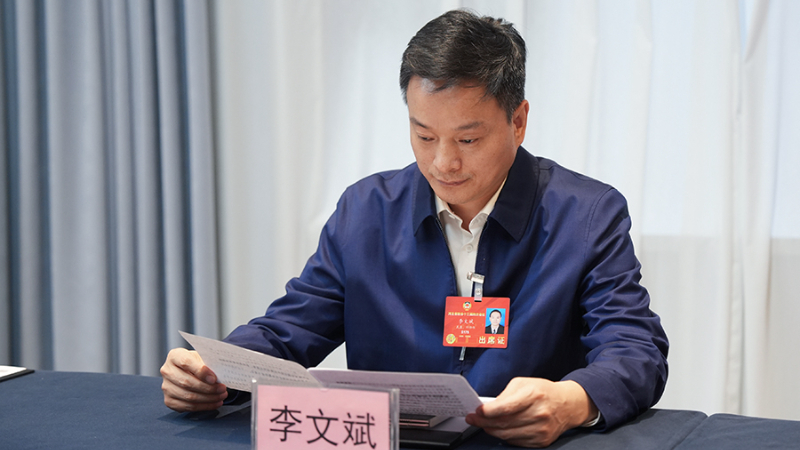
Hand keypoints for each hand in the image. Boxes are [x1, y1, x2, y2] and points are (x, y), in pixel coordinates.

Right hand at [160, 348, 227, 411]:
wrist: (188, 371)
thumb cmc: (197, 363)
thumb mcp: (202, 357)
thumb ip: (208, 364)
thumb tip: (219, 375)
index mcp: (174, 356)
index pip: (186, 363)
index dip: (201, 371)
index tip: (214, 378)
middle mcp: (167, 371)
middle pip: (187, 382)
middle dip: (208, 388)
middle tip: (222, 389)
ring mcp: (166, 387)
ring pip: (188, 397)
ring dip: (208, 399)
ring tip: (221, 396)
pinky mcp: (169, 400)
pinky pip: (187, 407)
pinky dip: (203, 406)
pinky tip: (214, 403)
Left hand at [465, 378, 597, 447]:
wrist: (567, 405)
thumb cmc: (543, 391)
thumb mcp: (523, 383)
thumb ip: (505, 395)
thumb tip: (488, 407)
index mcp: (533, 395)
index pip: (505, 407)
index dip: (488, 411)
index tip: (477, 411)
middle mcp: (539, 413)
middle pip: (504, 423)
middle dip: (484, 422)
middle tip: (473, 419)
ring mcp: (541, 429)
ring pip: (508, 435)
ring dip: (492, 430)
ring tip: (483, 424)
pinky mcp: (542, 441)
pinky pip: (516, 442)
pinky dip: (505, 437)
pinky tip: (500, 430)